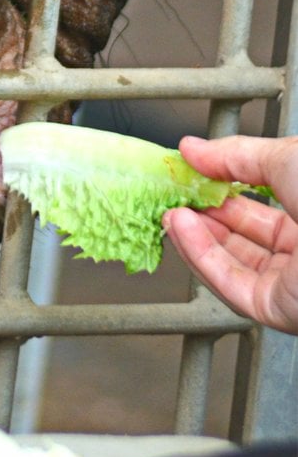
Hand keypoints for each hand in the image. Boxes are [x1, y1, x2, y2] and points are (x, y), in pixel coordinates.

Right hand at [163, 134, 297, 333]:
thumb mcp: (288, 157)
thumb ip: (235, 155)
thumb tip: (195, 149)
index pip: (260, 198)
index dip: (223, 182)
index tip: (192, 168)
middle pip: (242, 232)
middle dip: (204, 211)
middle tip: (174, 192)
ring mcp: (293, 280)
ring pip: (231, 259)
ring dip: (195, 233)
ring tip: (171, 209)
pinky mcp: (279, 307)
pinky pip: (230, 281)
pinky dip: (200, 255)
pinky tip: (181, 228)